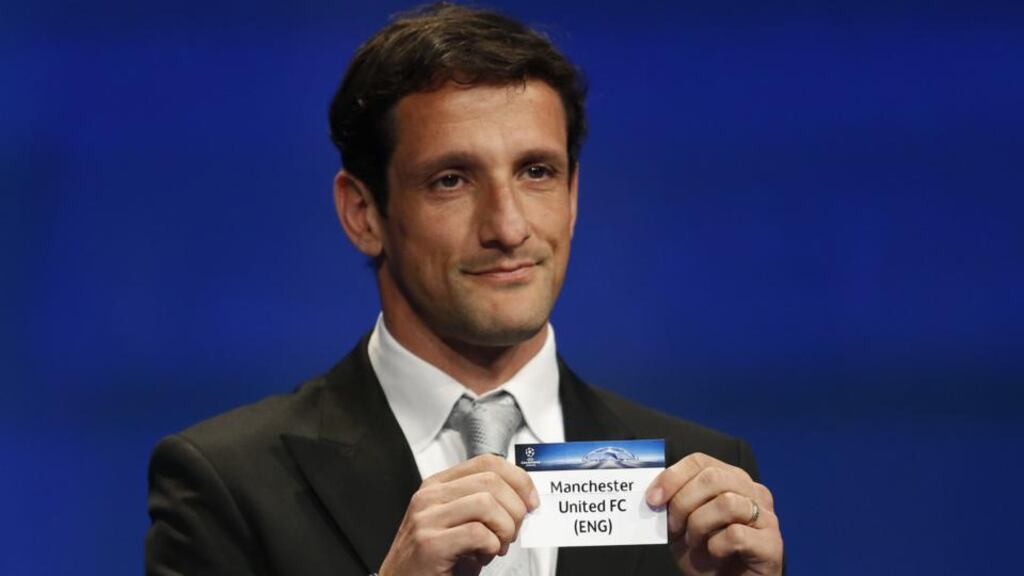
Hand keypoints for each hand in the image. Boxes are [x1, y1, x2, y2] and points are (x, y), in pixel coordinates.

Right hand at [379, 454, 539, 575]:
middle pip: (491, 481)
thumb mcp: (458, 523)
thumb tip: (524, 500)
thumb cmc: (434, 560)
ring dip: (504, 529)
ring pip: (487, 504)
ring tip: (498, 547)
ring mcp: (427, 519)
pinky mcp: (430, 544)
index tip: (530, 500)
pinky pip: (477, 534)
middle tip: (512, 532)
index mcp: (438, 485)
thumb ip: (483, 505)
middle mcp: (430, 497)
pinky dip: (491, 547)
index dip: (518, 479)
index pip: (487, 462)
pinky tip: (483, 557)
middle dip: (515, 509)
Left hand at [645, 453, 782, 575]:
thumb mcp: (682, 524)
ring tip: (694, 542)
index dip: (672, 477)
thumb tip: (654, 493)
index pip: (700, 461)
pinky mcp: (772, 544)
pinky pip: (737, 534)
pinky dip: (717, 545)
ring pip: (726, 503)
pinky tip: (715, 553)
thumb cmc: (706, 554)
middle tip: (673, 527)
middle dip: (683, 503)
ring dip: (699, 525)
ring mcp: (766, 516)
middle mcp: (753, 491)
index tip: (652, 499)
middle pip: (712, 477)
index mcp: (732, 479)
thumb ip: (673, 503)